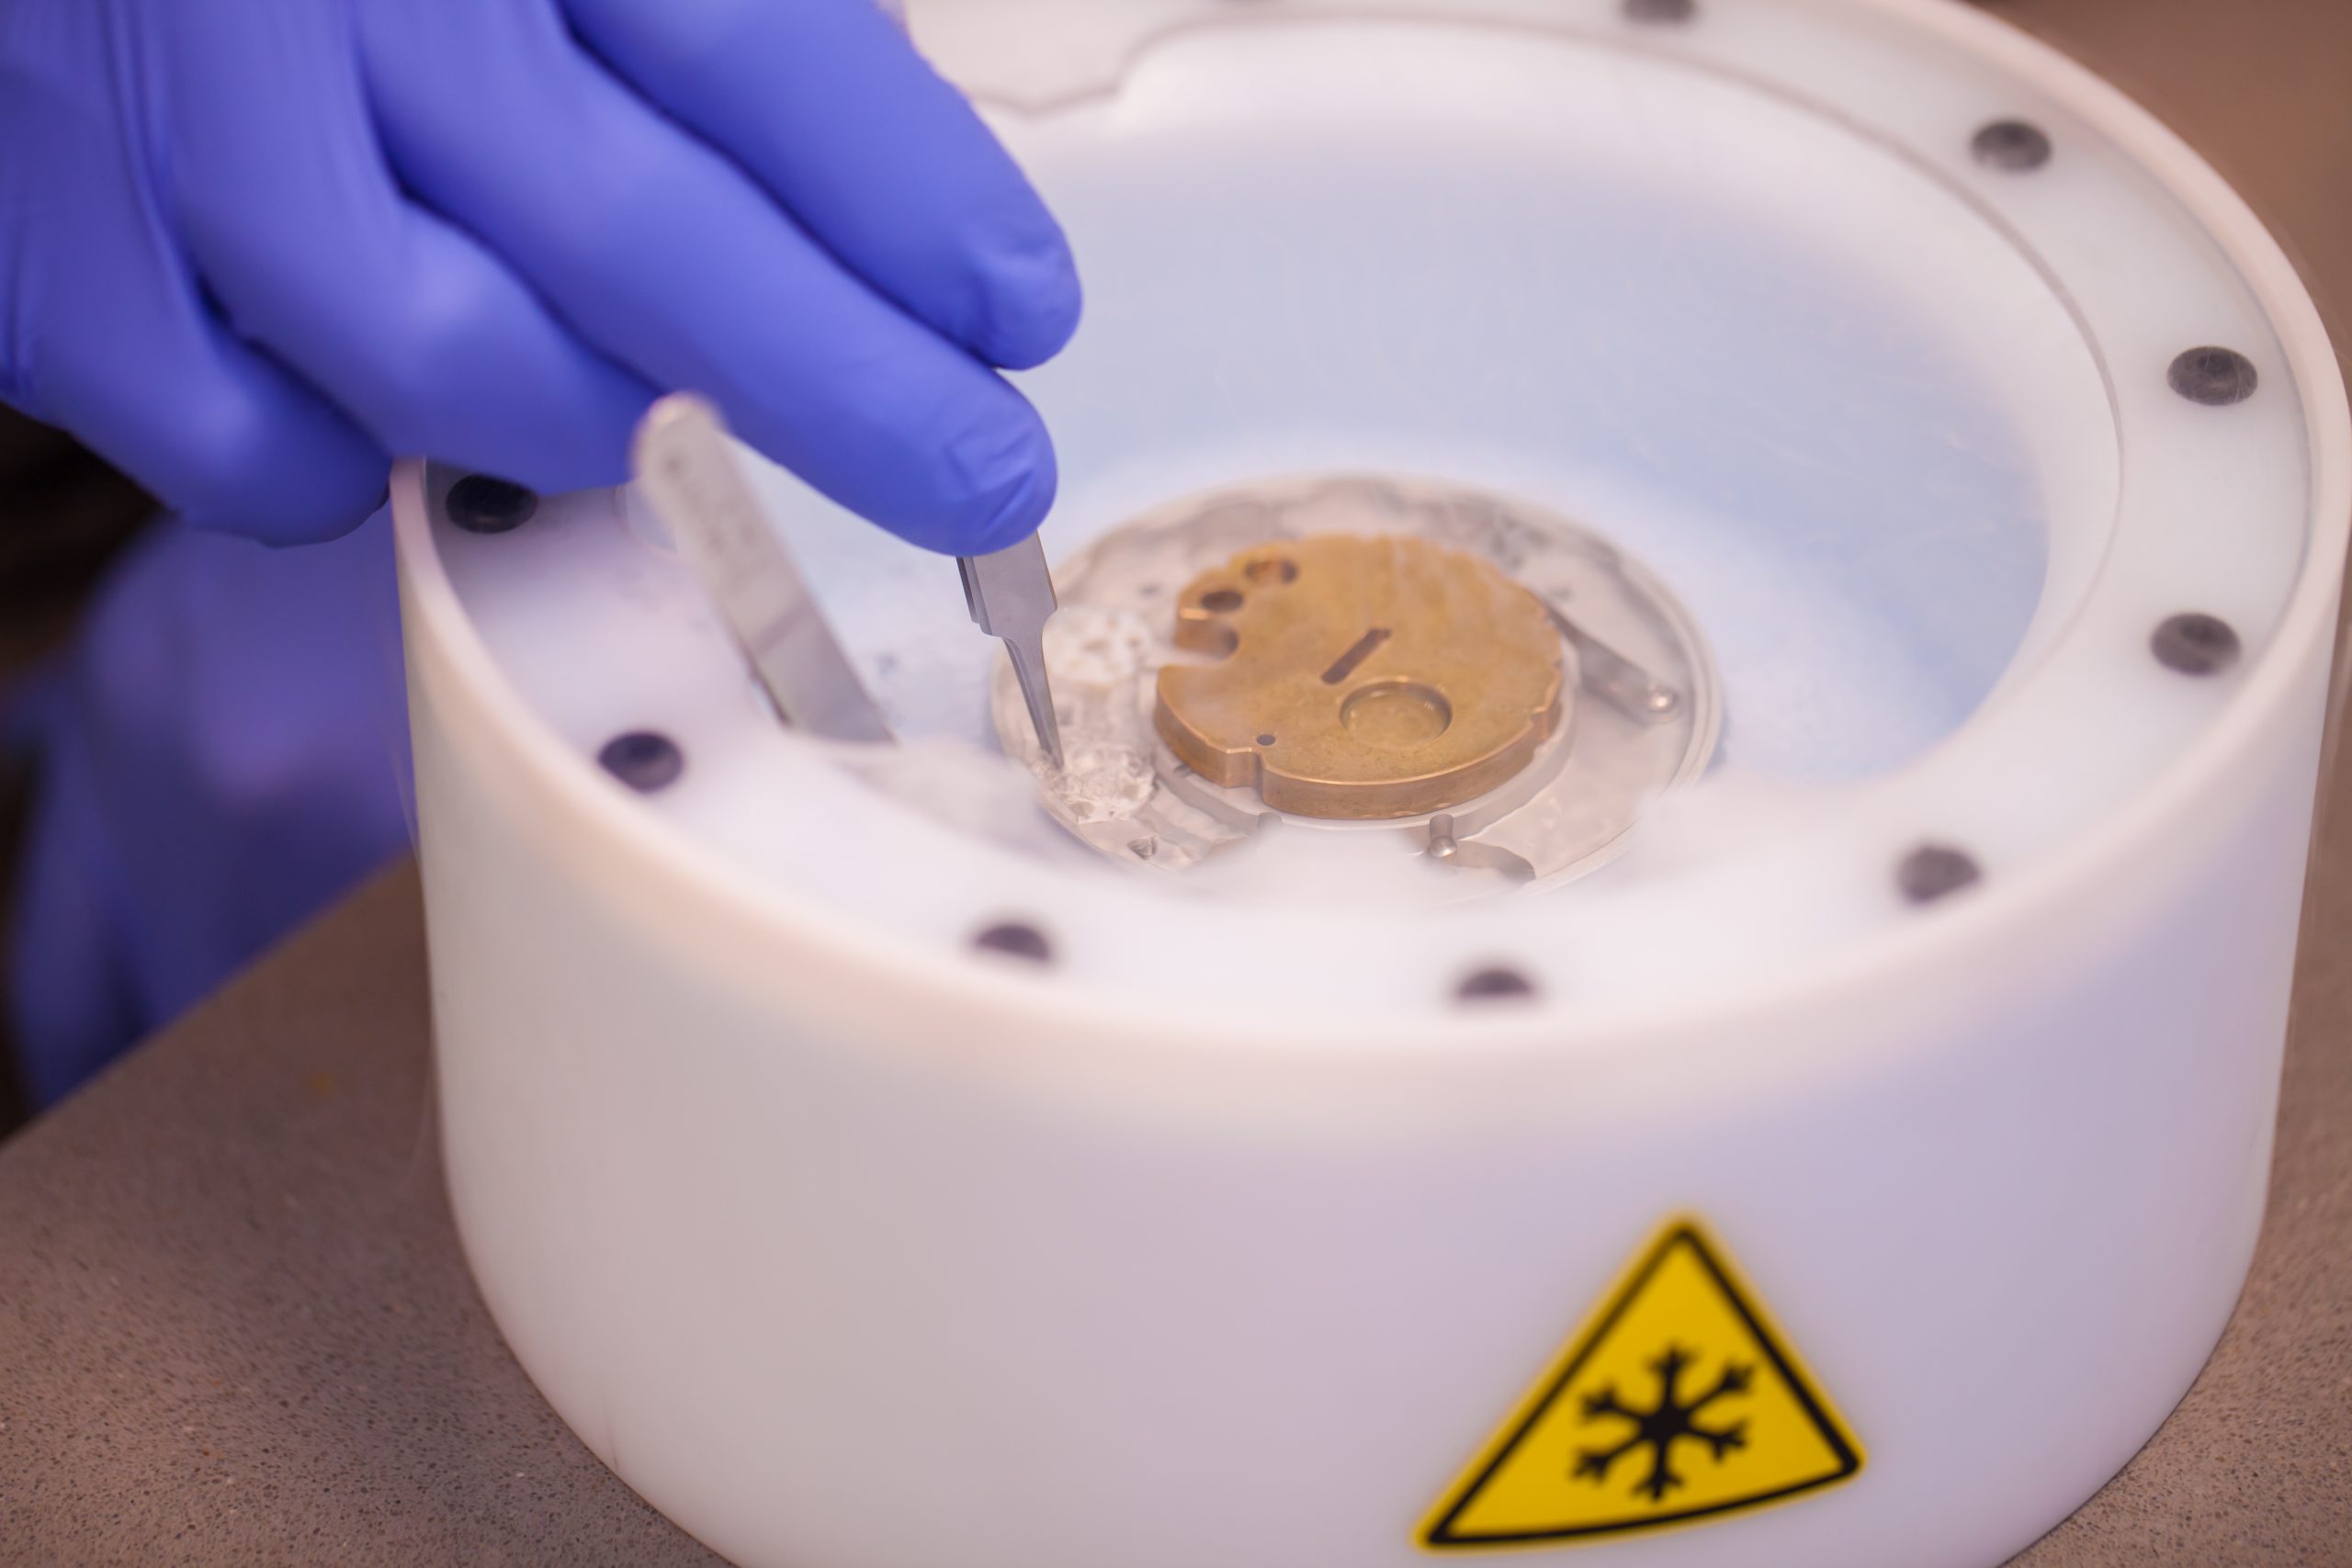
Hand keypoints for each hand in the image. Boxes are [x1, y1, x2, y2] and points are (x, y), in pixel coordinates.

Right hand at [0, 0, 1078, 550]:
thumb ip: (702, 18)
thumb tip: (890, 209)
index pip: (746, 47)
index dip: (904, 199)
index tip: (1016, 308)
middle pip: (641, 238)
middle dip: (844, 388)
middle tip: (976, 470)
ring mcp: (169, 135)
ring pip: (461, 367)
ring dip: (616, 430)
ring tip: (698, 435)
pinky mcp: (52, 271)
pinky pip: (263, 449)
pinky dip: (375, 463)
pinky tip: (424, 411)